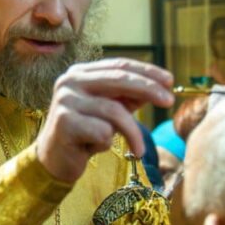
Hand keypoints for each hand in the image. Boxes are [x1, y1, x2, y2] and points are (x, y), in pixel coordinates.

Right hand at [38, 59, 173, 182]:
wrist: (54, 159)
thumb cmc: (86, 133)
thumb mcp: (110, 111)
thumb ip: (130, 96)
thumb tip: (162, 86)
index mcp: (81, 73)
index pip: (119, 65)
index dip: (147, 71)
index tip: (170, 81)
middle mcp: (70, 81)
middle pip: (119, 79)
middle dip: (148, 89)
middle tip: (169, 102)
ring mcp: (65, 100)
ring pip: (114, 111)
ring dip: (132, 133)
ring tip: (139, 150)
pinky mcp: (63, 122)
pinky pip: (102, 132)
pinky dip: (107, 143)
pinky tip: (95, 148)